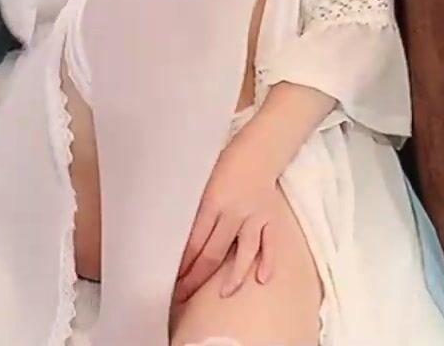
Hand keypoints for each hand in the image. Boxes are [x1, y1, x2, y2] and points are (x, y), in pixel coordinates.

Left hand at [174, 134, 284, 302]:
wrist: (259, 149)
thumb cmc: (224, 166)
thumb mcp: (202, 185)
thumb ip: (195, 212)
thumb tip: (176, 241)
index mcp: (212, 203)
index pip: (194, 243)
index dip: (182, 266)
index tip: (172, 282)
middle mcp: (234, 212)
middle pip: (214, 253)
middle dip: (197, 278)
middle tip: (184, 296)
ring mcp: (255, 216)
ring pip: (244, 253)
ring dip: (233, 277)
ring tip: (223, 295)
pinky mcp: (272, 218)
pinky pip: (270, 244)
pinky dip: (267, 262)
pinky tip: (261, 279)